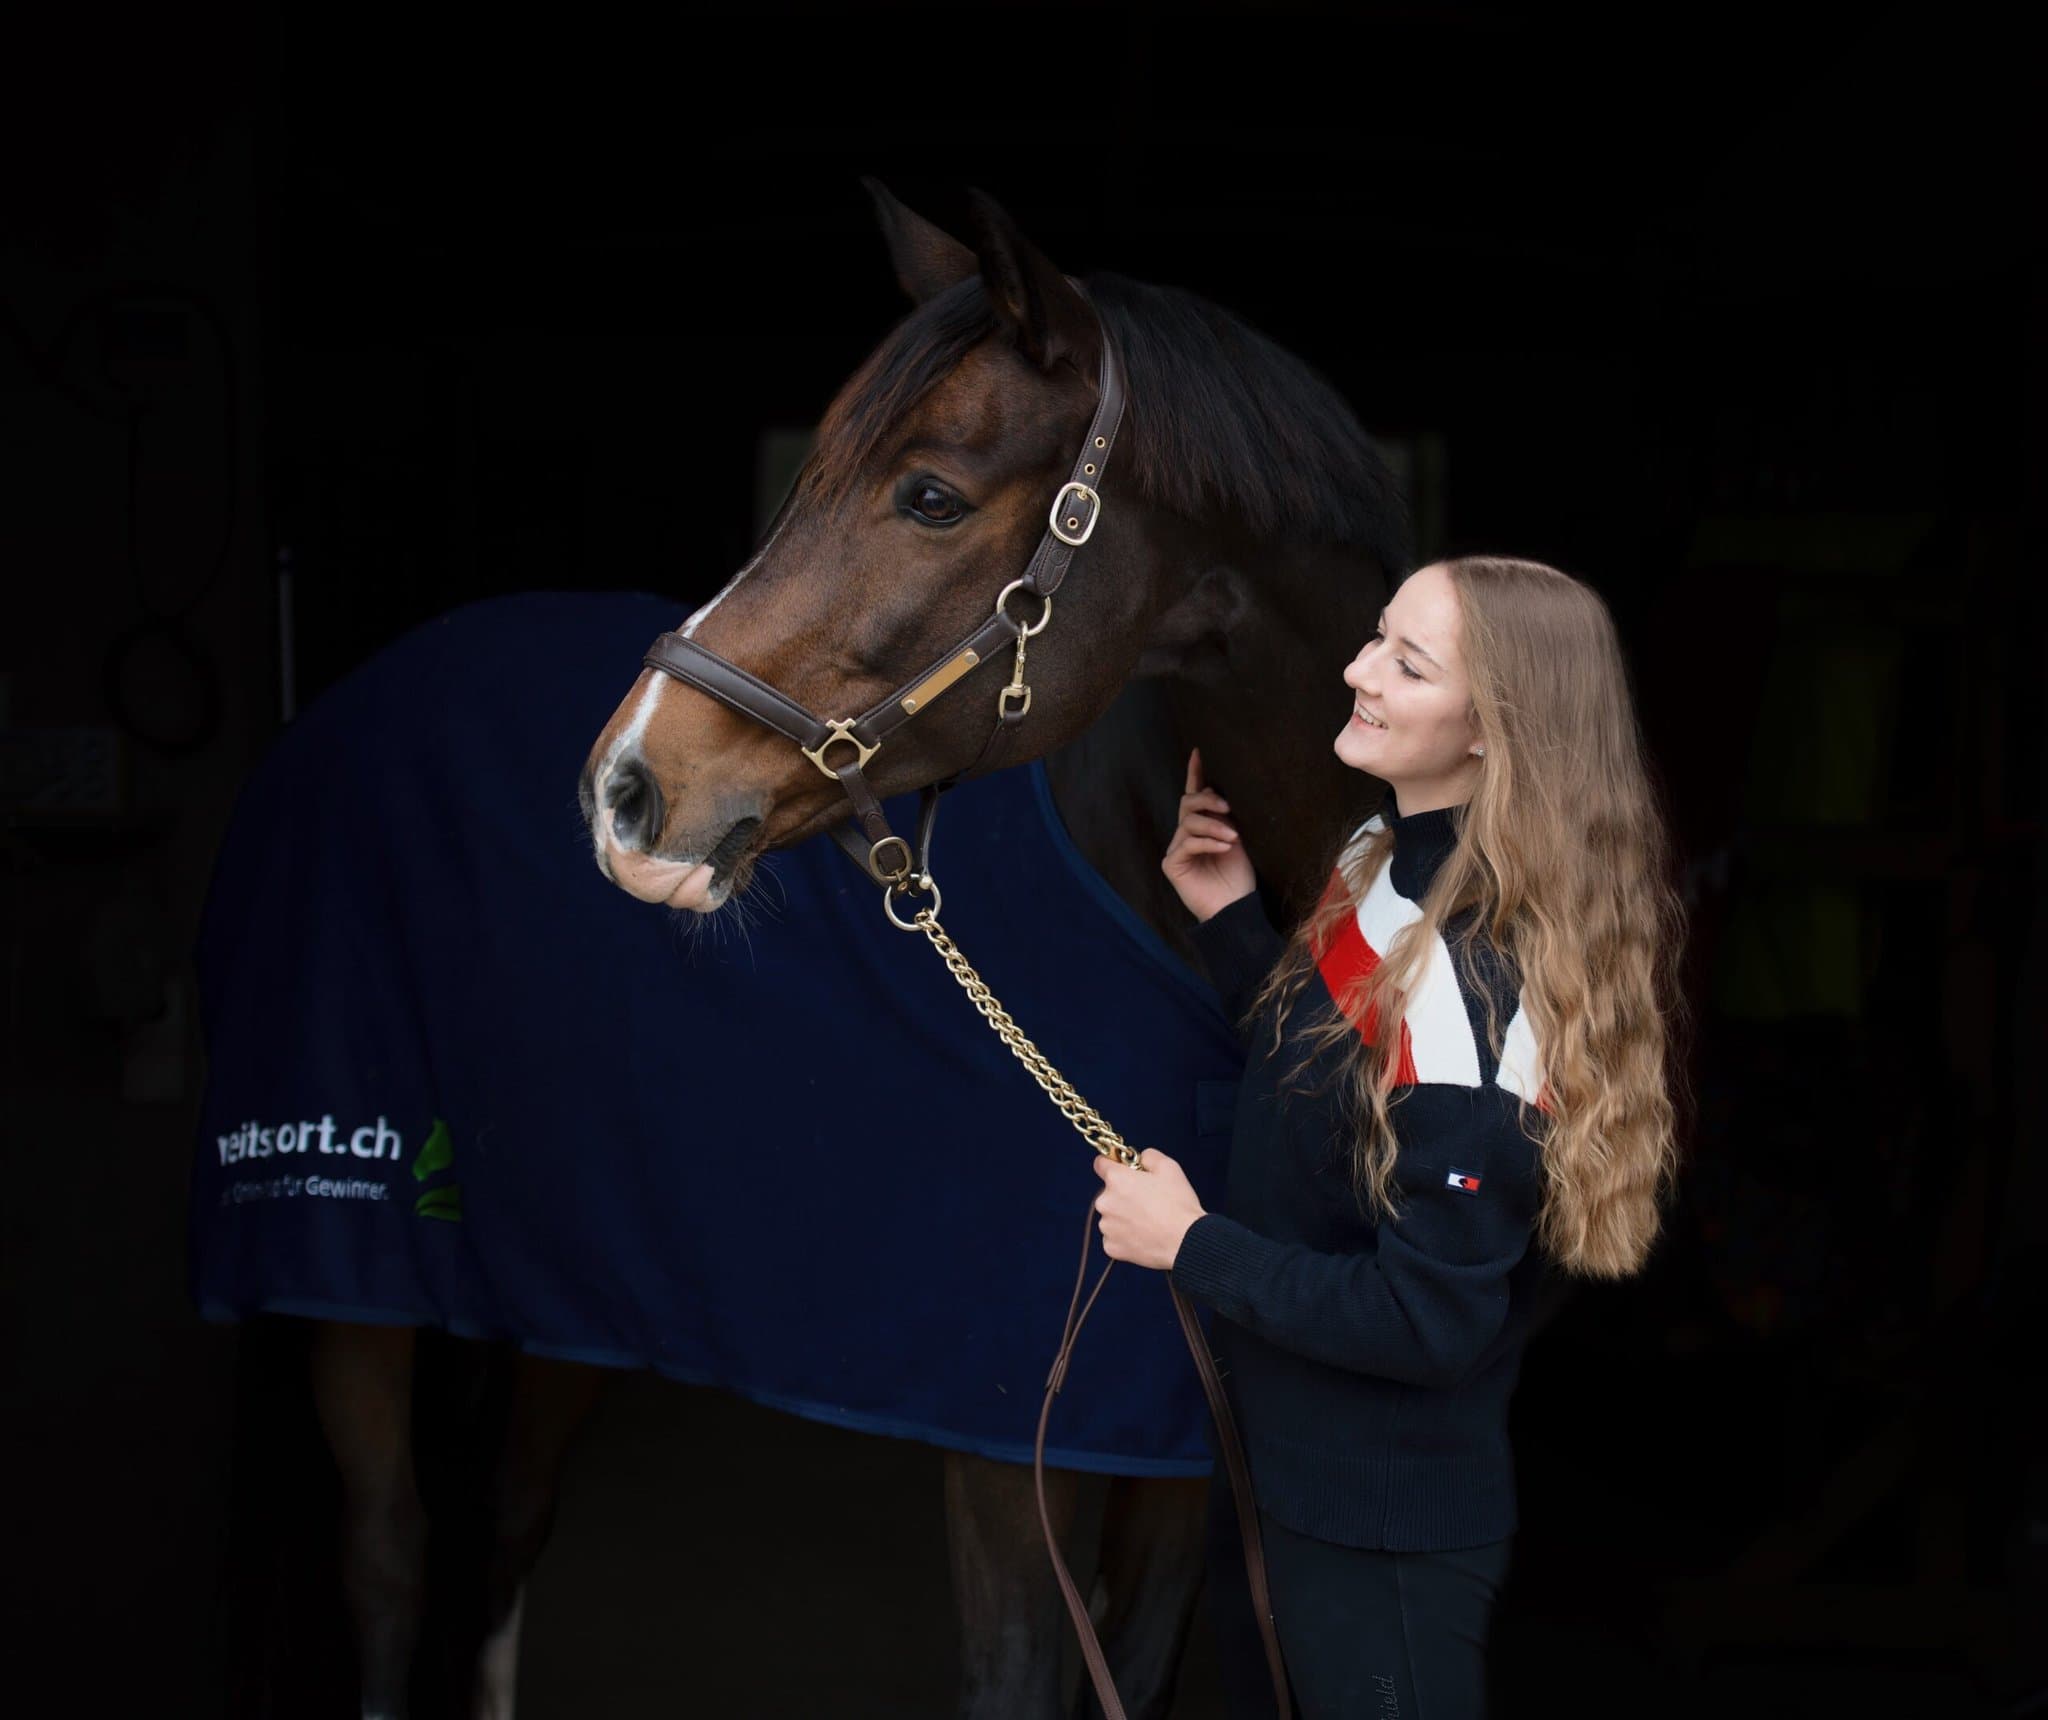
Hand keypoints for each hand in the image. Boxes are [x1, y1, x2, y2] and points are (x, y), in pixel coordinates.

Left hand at [1092, 1149, 1205, 1270]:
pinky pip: (1114, 1237)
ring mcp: (1106, 1227)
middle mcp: (1105, 1202)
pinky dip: (1125, 1237)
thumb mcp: (1169, 1167)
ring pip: (1112, 1216)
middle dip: (1123, 1194)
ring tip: (1149, 1221)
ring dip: (1124, 1217)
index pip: (1100, 1164)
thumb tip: (1140, 1159)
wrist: (1185, 1242)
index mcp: (1116, 1179)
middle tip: (1147, 1201)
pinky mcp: (1111, 1247)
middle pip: (1109, 1193)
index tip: (1123, 1171)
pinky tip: (1144, 1235)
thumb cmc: (1178, 1205)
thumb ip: (1148, 1156)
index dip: (1113, 1165)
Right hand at [1161, 747, 1255, 922]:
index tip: (1199, 751)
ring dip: (1212, 825)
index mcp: (1203, 826)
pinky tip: (1223, 847)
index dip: (1195, 772)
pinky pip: (1186, 843)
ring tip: (1232, 838)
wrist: (1236, 908)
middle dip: (1207, 800)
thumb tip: (1229, 792)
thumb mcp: (1240, 839)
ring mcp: (1177, 849)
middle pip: (1188, 803)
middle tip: (1227, 808)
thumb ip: (1230, 817)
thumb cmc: (1240, 876)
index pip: (1195, 794)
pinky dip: (1207, 842)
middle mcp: (1186, 834)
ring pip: (1188, 822)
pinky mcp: (1172, 864)